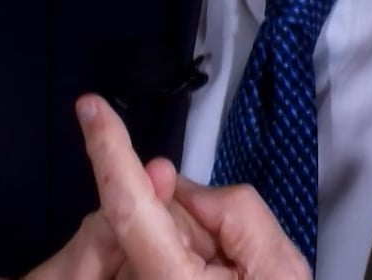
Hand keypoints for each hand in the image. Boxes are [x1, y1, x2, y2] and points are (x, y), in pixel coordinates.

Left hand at [8, 95, 308, 279]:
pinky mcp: (129, 279)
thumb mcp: (280, 267)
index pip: (129, 207)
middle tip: (227, 255)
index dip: (109, 152)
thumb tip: (176, 186)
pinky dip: (170, 254)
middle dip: (178, 212)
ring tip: (220, 274)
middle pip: (141, 214)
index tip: (92, 108)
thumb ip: (235, 212)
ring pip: (139, 233)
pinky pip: (139, 253)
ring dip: (176, 238)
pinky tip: (202, 274)